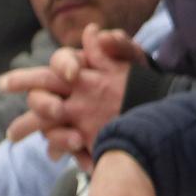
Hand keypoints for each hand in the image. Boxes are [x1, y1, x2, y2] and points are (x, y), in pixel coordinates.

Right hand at [0, 24, 144, 169]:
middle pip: (39, 96)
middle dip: (41, 103)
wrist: (157, 108)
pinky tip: (89, 162)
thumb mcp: (136, 59)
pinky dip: (75, 157)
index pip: (59, 63)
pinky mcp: (79, 141)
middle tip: (57, 110)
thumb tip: (96, 33)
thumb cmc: (140, 78)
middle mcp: (65, 94)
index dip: (63, 66)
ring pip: (46, 127)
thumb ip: (119, 44)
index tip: (74, 74)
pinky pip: (66, 151)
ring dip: (55, 135)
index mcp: (76, 70)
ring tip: (76, 140)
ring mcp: (69, 119)